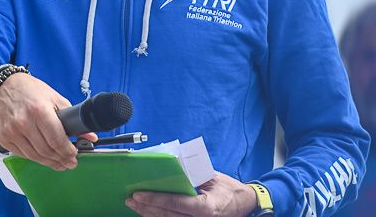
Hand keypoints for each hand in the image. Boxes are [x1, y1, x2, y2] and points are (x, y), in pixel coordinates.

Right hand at [0, 73, 96, 170]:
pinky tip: (42, 156)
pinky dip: (34, 158)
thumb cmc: (30, 90)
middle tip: (69, 162)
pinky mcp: (3, 138)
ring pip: (34, 157)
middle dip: (61, 160)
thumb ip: (72, 119)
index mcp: (39, 110)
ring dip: (49, 162)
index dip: (68, 152)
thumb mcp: (55, 99)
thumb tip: (89, 136)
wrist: (4, 86)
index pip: (57, 141)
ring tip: (59, 163)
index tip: (74, 155)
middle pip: (46, 151)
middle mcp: (23, 122)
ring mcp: (11, 132)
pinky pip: (22, 155)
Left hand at [125, 172, 256, 216]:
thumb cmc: (229, 190)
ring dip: (149, 214)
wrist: (245, 206)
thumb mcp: (212, 177)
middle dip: (146, 208)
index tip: (139, 194)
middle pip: (167, 216)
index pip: (176, 204)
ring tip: (135, 205)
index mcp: (206, 207)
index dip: (155, 199)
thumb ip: (192, 173)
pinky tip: (148, 212)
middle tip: (130, 199)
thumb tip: (172, 163)